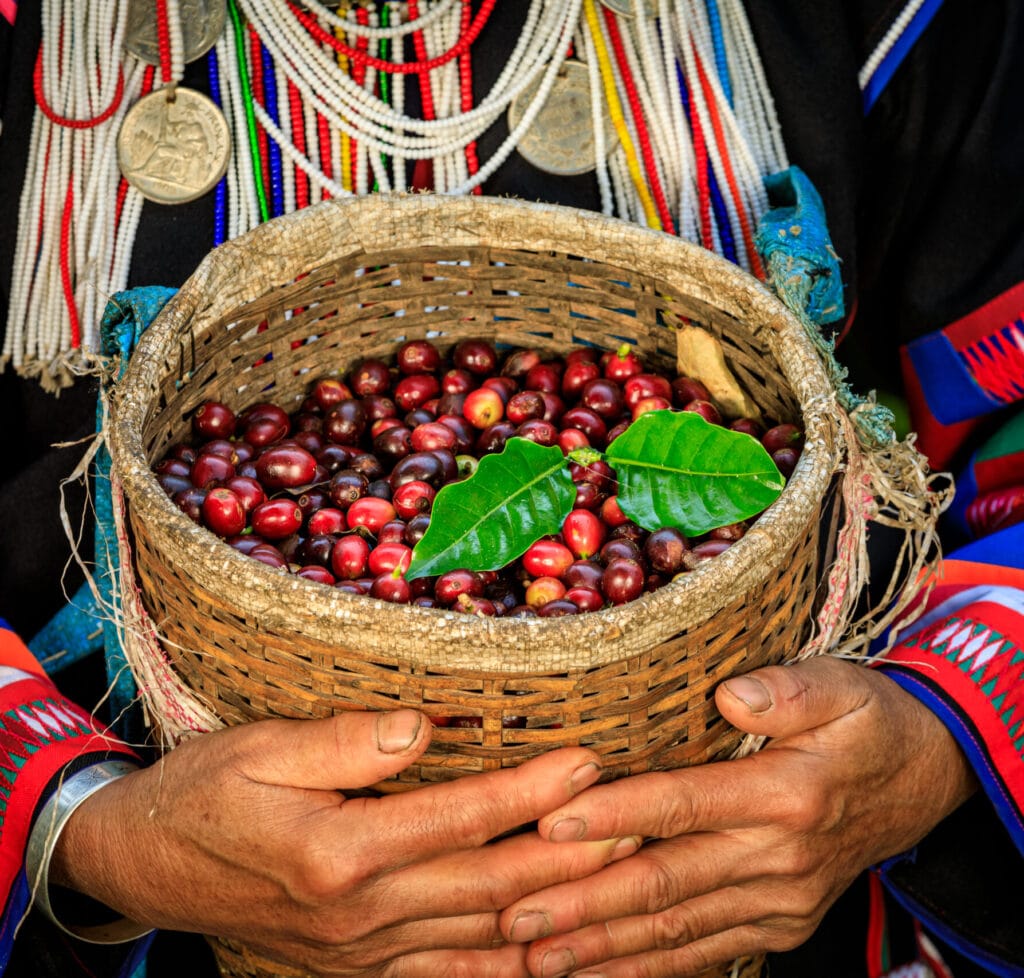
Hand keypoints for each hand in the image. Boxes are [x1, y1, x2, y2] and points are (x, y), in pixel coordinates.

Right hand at [52, 709, 633, 976]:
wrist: (145, 865)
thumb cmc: (204, 792)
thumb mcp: (259, 748)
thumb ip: (343, 740)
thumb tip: (421, 726)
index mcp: (337, 849)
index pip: (460, 815)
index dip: (531, 787)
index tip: (589, 757)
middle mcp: (358, 912)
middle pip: (489, 883)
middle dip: (570, 852)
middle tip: (637, 820)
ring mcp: (361, 952)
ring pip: (481, 936)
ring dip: (555, 909)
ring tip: (618, 880)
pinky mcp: (357, 969)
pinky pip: (447, 977)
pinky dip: (505, 970)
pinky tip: (551, 958)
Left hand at [500, 656, 977, 977]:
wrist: (924, 779)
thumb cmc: (868, 721)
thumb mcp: (842, 686)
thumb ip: (788, 690)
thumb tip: (729, 696)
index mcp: (788, 793)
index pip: (684, 804)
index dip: (615, 816)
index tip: (550, 823)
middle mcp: (780, 858)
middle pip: (667, 881)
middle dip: (586, 902)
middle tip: (516, 914)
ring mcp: (779, 901)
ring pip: (679, 928)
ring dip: (607, 947)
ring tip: (539, 957)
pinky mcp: (778, 924)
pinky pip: (708, 951)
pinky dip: (652, 968)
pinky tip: (603, 975)